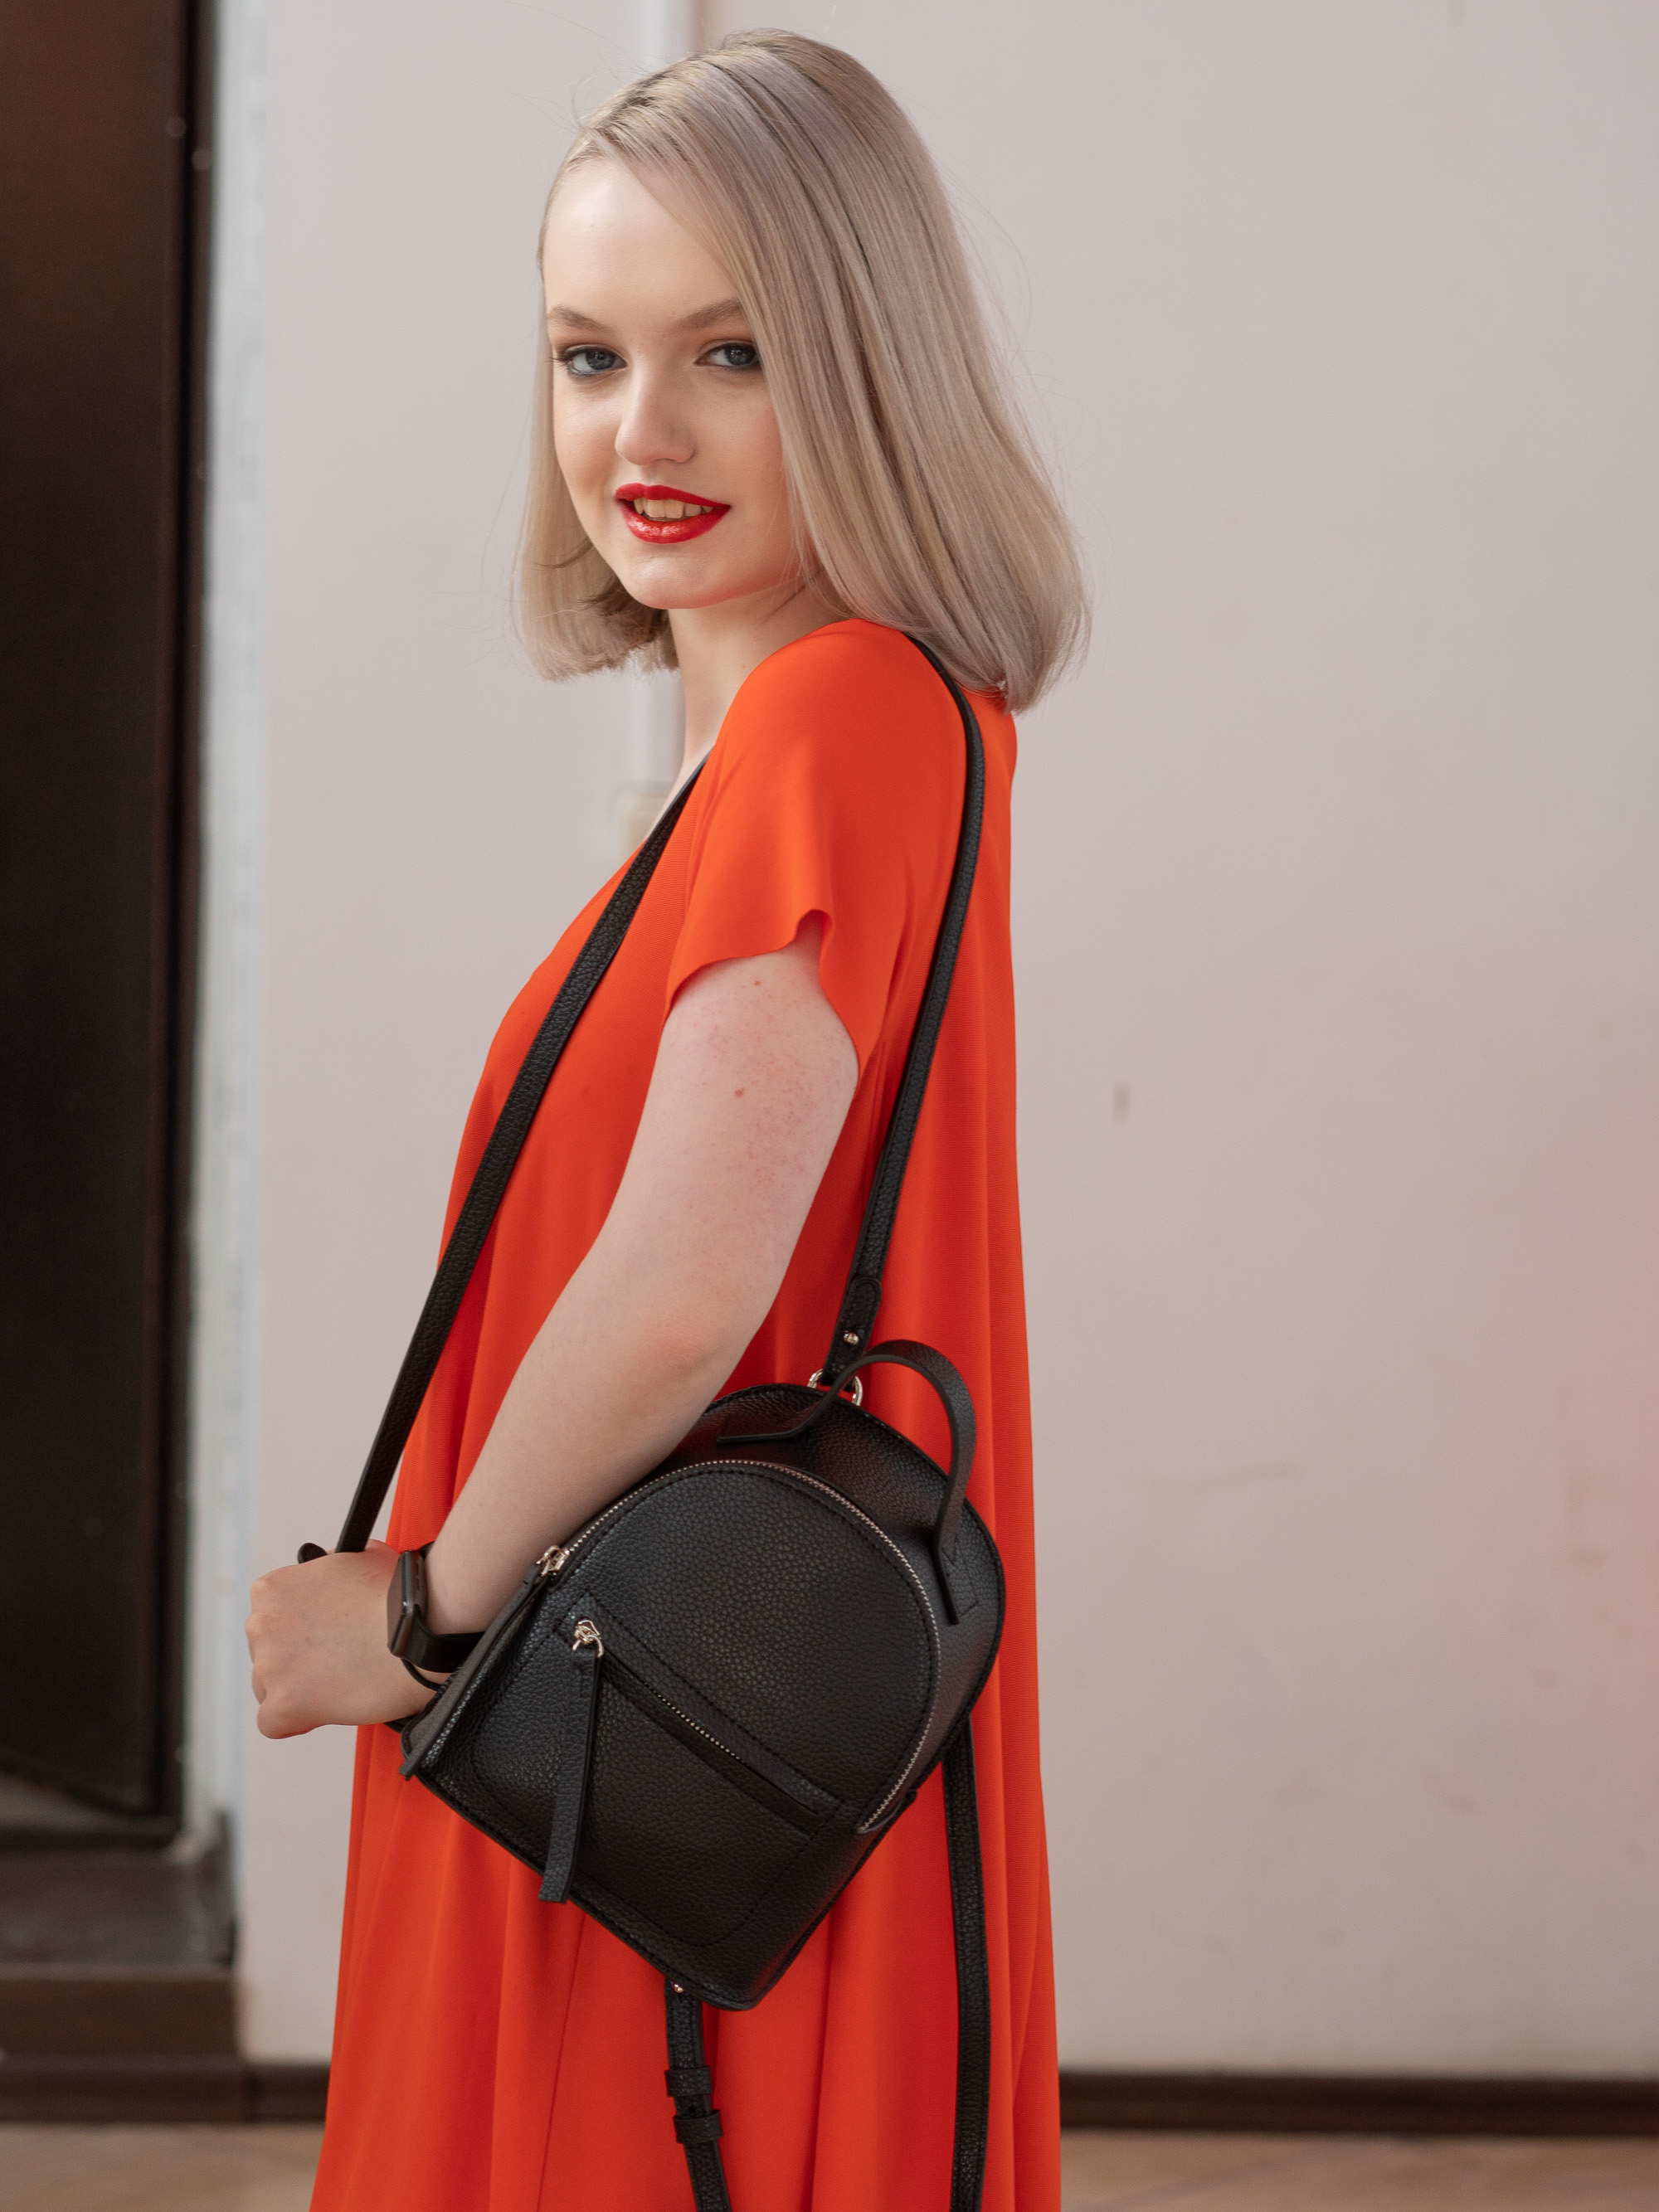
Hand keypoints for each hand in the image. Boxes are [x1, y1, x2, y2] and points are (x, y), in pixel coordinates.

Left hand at [247, 1540, 436, 1737]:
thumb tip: (324, 1575)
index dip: (297, 1630)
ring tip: (340, 1684)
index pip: (268, 1618)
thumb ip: (327, 1567)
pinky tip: (326, 1708)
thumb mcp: (357, 1557)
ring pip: (267, 1689)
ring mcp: (269, 1666)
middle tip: (337, 1661)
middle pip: (265, 1654)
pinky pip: (273, 1723)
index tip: (323, 1637)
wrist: (422, 1630)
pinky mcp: (283, 1705)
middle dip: (296, 1660)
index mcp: (272, 1589)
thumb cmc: (399, 1595)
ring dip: (297, 1690)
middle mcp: (261, 1625)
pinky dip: (298, 1721)